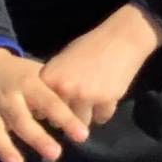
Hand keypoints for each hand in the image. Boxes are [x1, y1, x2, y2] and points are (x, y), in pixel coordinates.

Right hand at [0, 49, 89, 161]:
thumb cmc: (21, 74)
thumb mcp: (40, 73)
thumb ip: (57, 92)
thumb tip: (89, 109)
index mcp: (29, 84)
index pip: (50, 102)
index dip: (66, 119)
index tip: (82, 135)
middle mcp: (8, 99)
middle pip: (21, 120)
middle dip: (37, 138)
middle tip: (55, 154)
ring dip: (5, 149)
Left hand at [40, 3, 161, 127]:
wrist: (121, 38)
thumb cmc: (90, 46)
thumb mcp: (63, 60)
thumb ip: (52, 83)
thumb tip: (43, 109)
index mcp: (49, 78)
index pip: (40, 111)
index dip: (48, 111)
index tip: (55, 108)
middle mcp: (65, 89)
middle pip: (59, 121)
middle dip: (67, 116)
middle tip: (77, 105)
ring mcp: (86, 95)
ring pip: (81, 123)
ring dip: (86, 116)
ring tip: (92, 104)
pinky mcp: (107, 100)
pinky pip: (102, 118)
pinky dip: (104, 112)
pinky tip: (106, 99)